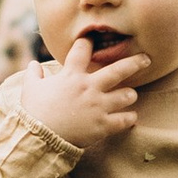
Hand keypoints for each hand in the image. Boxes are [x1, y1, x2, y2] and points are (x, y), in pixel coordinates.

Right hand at [0, 41, 146, 152]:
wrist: (39, 137)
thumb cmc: (34, 112)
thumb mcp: (30, 89)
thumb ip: (33, 75)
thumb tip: (33, 64)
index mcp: (71, 76)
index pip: (82, 50)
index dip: (87, 42)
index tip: (92, 39)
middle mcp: (89, 87)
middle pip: (118, 70)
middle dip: (135, 63)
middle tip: (146, 59)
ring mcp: (98, 106)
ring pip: (126, 95)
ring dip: (130, 94)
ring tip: (131, 95)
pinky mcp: (102, 125)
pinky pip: (124, 120)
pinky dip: (129, 119)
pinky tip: (131, 117)